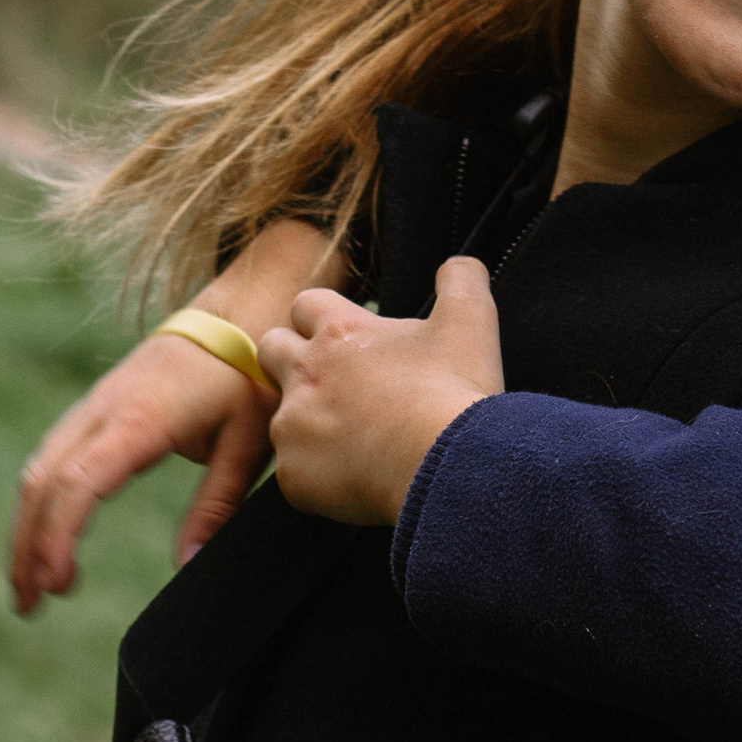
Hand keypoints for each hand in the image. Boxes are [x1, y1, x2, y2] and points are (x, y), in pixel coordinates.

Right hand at [7, 216, 338, 615]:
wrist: (242, 310)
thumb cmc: (250, 375)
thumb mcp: (250, 440)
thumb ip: (218, 503)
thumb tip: (186, 564)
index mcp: (140, 419)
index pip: (80, 482)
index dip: (59, 536)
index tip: (54, 582)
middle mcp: (105, 409)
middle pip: (43, 481)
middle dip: (27, 545)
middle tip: (30, 604)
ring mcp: (96, 403)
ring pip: (40, 468)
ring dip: (27, 526)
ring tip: (32, 586)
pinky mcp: (98, 405)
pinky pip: (53, 455)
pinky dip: (41, 499)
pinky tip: (46, 535)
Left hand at [259, 257, 504, 527]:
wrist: (444, 466)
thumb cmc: (454, 391)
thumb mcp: (471, 319)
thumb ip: (461, 279)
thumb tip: (457, 265)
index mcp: (341, 332)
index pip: (306, 303)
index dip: (322, 315)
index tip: (345, 332)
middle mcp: (305, 373)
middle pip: (270, 347)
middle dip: (291, 356)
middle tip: (334, 379)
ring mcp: (292, 426)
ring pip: (281, 415)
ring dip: (309, 420)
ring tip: (356, 437)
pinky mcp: (293, 475)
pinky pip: (294, 470)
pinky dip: (320, 473)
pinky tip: (357, 476)